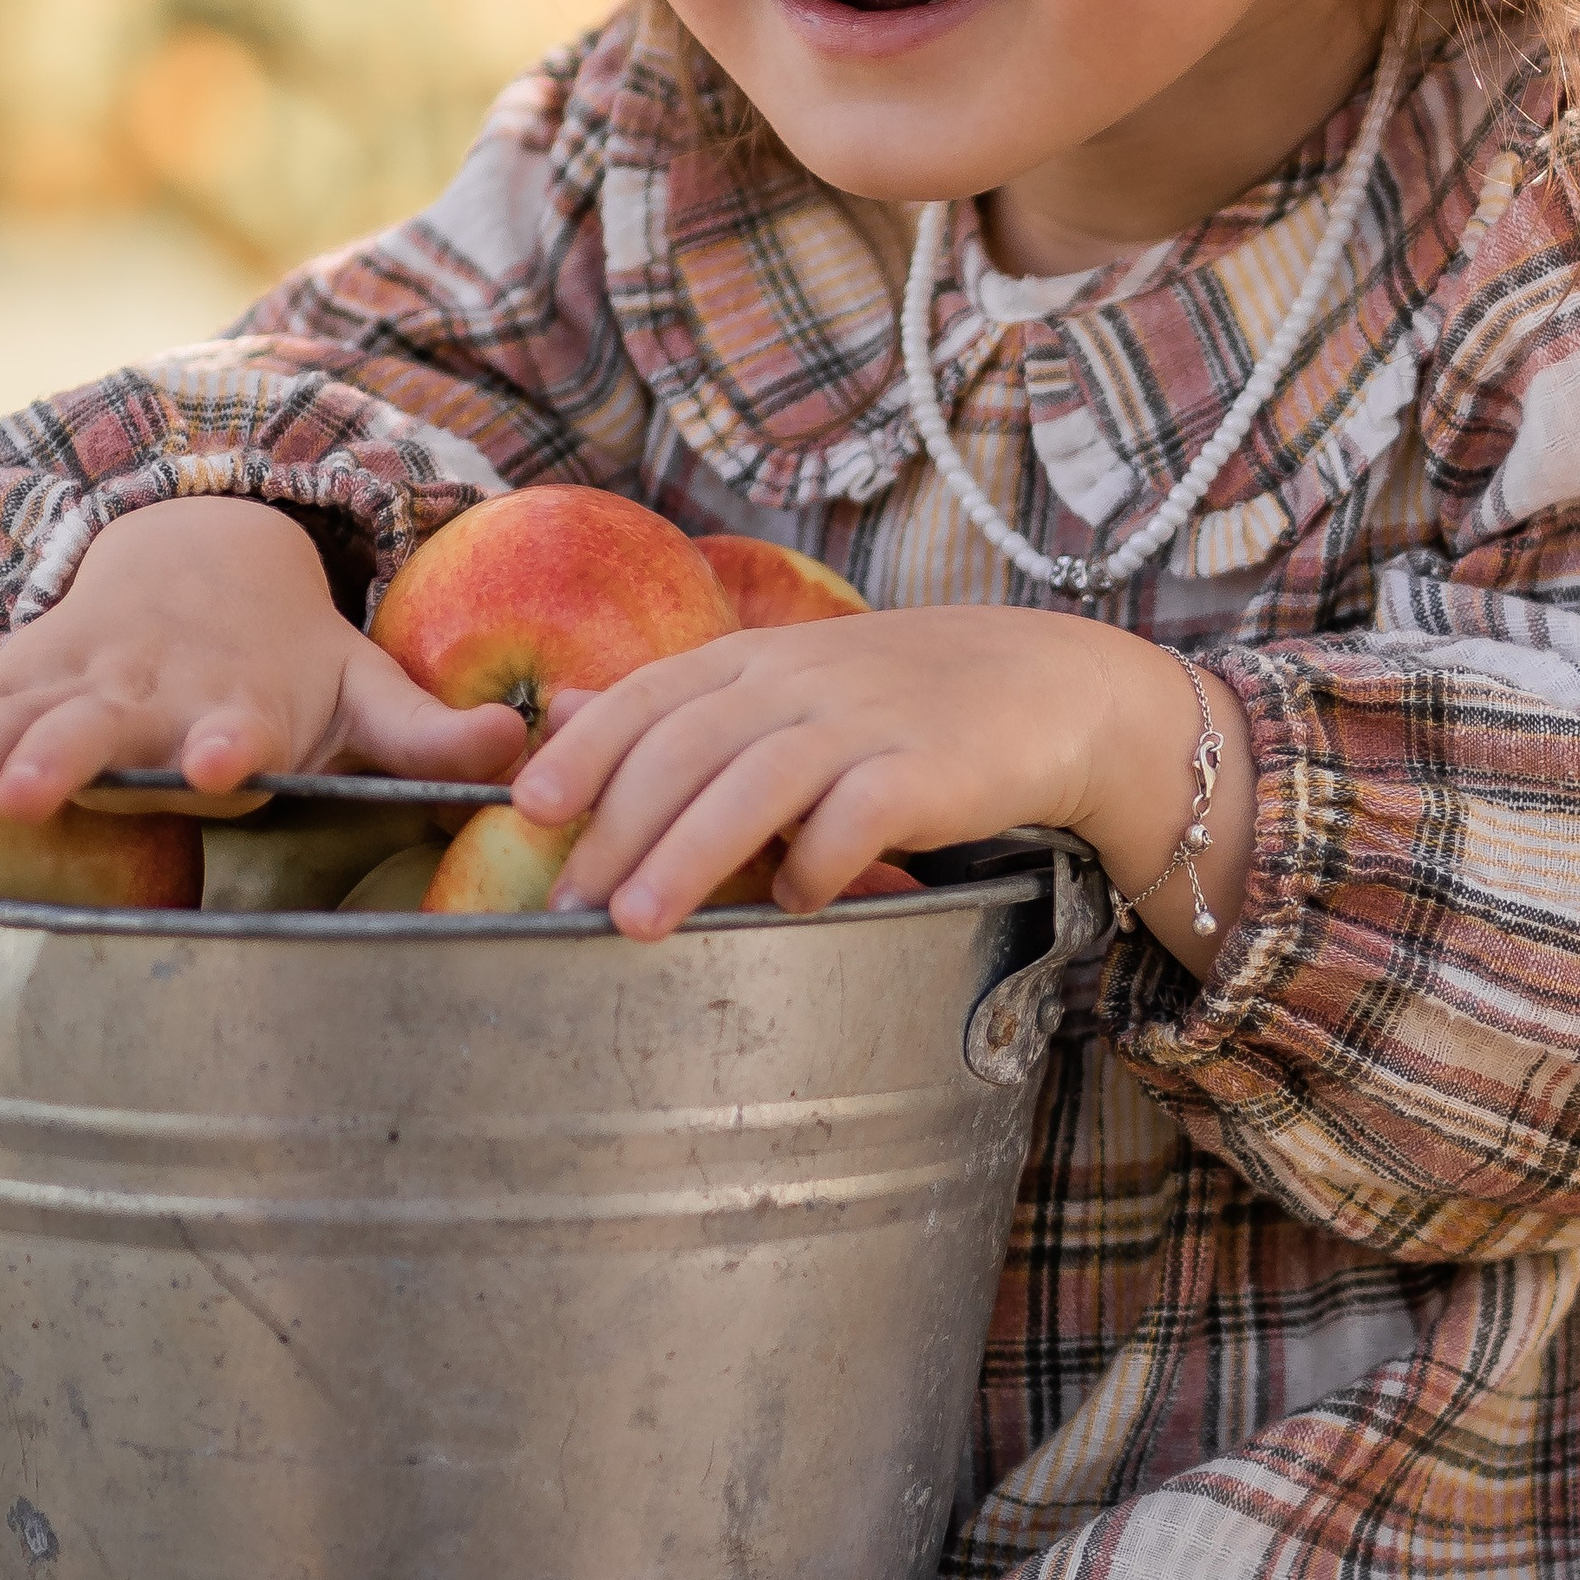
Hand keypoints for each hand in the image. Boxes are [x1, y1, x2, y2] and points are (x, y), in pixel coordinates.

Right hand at [0, 498, 526, 829]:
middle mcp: (146, 687)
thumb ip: (441, 737)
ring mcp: (68, 683)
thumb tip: (536, 750)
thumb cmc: (293, 662)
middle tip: (38, 787)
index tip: (217, 759)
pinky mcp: (8, 688)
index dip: (227, 737)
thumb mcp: (370, 689)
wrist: (199, 568)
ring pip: (11, 718)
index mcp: (240, 694)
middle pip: (104, 720)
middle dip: (68, 750)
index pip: (238, 718)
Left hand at [511, 604, 1254, 978]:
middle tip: (570, 902)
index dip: (587, 752)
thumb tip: (560, 717)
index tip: (532, 810)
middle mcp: (801, 678)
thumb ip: (678, 702)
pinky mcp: (930, 767)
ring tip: (637, 923)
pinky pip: (858, 815)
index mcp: (757, 657)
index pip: (651, 696)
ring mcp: (866, 719)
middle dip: (620, 825)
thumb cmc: (900, 699)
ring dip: (689, 853)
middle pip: (689, 745)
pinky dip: (818, 861)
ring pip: (757, 780)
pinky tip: (793, 902)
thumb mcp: (784, 680)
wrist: (1047, 687)